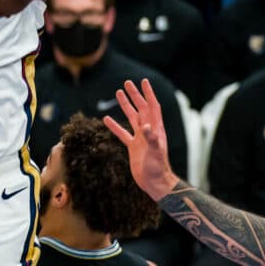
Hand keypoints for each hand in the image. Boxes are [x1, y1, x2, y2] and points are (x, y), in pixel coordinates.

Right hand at [103, 79, 179, 201]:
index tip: (143, 81)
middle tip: (127, 83)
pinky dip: (115, 126)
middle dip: (135, 95)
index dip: (148, 94)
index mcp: (156, 129)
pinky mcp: (133, 147)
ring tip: (118, 93)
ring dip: (126, 105)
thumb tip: (146, 126)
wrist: (155, 184)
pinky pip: (123, 133)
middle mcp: (148, 131)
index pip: (152, 107)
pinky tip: (106, 119)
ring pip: (132, 118)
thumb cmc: (158, 168)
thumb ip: (152, 139)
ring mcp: (141, 138)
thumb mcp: (156, 153)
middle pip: (141, 108)